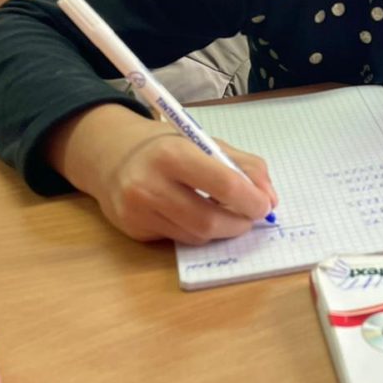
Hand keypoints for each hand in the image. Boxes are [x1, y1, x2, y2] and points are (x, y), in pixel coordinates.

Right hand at [45, 104, 277, 243]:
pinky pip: (179, 240)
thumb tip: (270, 199)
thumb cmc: (167, 146)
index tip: (264, 204)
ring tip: (223, 213)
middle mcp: (151, 185)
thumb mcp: (205, 142)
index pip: (225, 185)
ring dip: (220, 229)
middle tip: (249, 217)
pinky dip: (196, 231)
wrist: (111, 155)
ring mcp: (139, 212)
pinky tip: (193, 214)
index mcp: (174, 154)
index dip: (252, 200)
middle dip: (239, 224)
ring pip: (196, 236)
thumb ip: (244, 165)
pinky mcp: (134, 230)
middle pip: (209, 221)